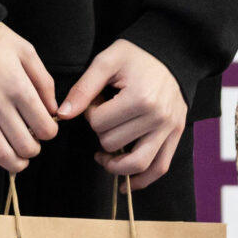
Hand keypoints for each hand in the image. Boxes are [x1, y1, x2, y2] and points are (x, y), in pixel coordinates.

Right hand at [0, 24, 60, 173]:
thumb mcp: (25, 50)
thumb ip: (43, 80)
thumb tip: (53, 109)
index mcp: (19, 87)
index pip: (44, 128)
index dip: (48, 134)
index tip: (43, 129)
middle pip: (24, 146)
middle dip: (32, 151)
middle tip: (30, 145)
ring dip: (13, 164)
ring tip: (16, 160)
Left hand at [58, 39, 186, 189]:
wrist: (171, 54)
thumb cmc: (136, 56)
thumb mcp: (106, 61)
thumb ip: (83, 89)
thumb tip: (62, 115)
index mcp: (140, 98)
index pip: (99, 123)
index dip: (90, 114)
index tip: (96, 102)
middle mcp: (158, 117)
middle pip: (114, 143)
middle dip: (102, 132)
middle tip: (104, 116)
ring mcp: (169, 129)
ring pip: (136, 164)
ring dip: (114, 165)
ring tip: (103, 157)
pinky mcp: (176, 136)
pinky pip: (159, 168)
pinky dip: (141, 181)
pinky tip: (125, 183)